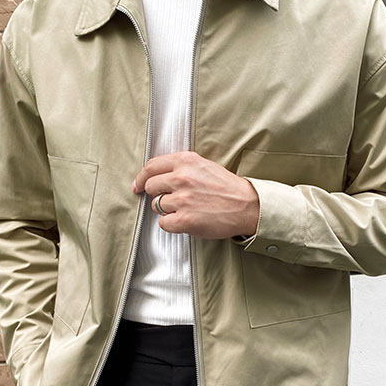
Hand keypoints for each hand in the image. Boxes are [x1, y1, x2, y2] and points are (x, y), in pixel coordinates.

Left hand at [131, 150, 258, 238]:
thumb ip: (181, 167)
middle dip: (156, 194)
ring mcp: (183, 199)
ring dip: (168, 210)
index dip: (141, 177)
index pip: (151, 166)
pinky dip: (172, 224)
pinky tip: (186, 220)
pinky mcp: (185, 219)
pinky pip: (164, 223)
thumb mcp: (203, 166)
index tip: (138, 185)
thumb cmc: (227, 188)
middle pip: (150, 187)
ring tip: (187, 209)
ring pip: (157, 206)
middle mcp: (182, 178)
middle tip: (169, 199)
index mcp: (186, 161)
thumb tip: (157, 176)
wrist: (247, 206)